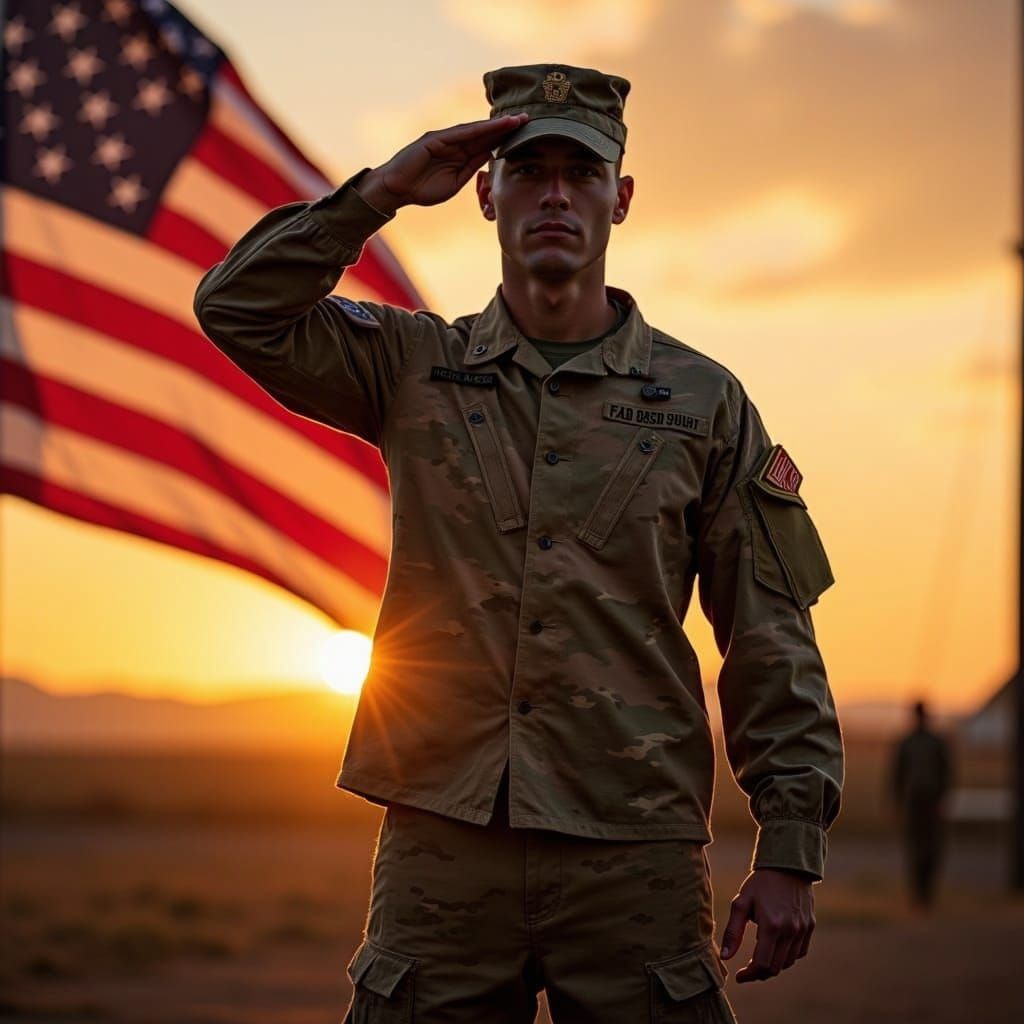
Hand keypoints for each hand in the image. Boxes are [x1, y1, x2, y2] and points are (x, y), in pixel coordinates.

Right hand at [354, 113, 528, 214]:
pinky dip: (476, 130)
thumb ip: (471, 168)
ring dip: (495, 125)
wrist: (396, 190)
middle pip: (484, 133)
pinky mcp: (434, 140)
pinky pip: (459, 134)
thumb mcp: (455, 182)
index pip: (486, 144)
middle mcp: (454, 143)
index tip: (525, 135)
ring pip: (475, 130)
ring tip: (515, 120)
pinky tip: (491, 127)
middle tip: (528, 119)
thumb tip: (490, 157)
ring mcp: (445, 139)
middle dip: (505, 127)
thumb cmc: (422, 189)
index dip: (505, 139)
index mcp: (460, 155)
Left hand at [719, 868, 814, 982]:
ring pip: (788, 962)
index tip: (739, 976)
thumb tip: (725, 957)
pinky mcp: (810, 927)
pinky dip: (787, 957)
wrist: (788, 865)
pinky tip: (776, 949)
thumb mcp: (741, 902)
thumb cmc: (760, 883)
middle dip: (759, 973)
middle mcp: (790, 931)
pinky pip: (799, 952)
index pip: (762, 964)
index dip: (749, 974)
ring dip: (773, 965)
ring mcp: (802, 930)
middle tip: (747, 970)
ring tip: (759, 960)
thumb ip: (733, 931)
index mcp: (771, 925)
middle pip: (775, 967)